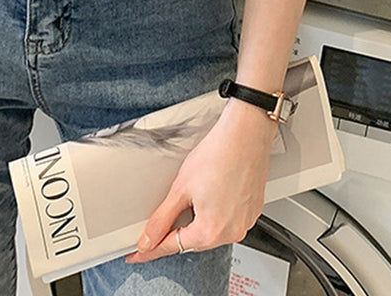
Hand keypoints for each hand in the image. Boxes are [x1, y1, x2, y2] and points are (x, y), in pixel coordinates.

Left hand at [124, 98, 277, 262]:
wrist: (245, 135)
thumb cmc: (218, 155)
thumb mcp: (180, 189)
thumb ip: (161, 219)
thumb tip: (148, 239)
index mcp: (210, 232)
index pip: (172, 247)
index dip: (151, 250)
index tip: (139, 254)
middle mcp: (230, 233)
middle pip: (193, 240)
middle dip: (177, 230)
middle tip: (163, 216)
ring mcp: (244, 223)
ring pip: (211, 230)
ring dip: (198, 220)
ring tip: (195, 191)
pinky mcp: (252, 211)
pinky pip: (228, 220)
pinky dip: (215, 211)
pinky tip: (211, 191)